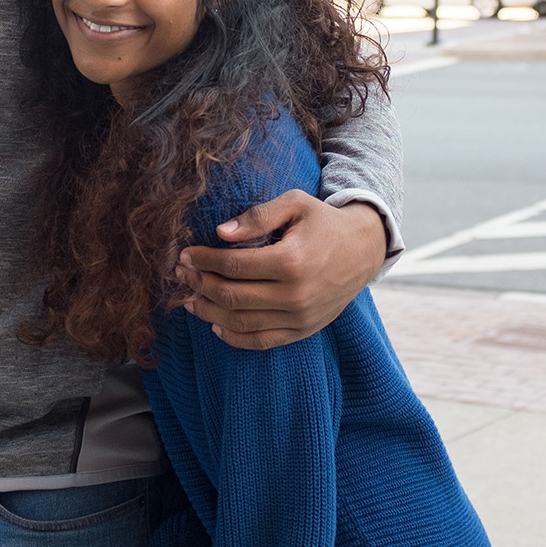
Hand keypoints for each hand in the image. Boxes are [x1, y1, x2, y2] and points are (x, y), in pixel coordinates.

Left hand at [176, 191, 386, 350]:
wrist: (363, 249)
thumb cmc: (324, 222)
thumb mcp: (294, 204)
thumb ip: (257, 216)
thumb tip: (220, 233)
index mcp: (290, 261)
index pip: (232, 266)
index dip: (203, 261)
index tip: (185, 254)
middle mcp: (294, 295)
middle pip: (231, 296)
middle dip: (199, 284)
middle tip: (181, 274)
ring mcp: (299, 318)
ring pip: (240, 323)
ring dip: (209, 312)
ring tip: (190, 298)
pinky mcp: (303, 331)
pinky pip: (261, 342)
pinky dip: (234, 338)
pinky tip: (216, 325)